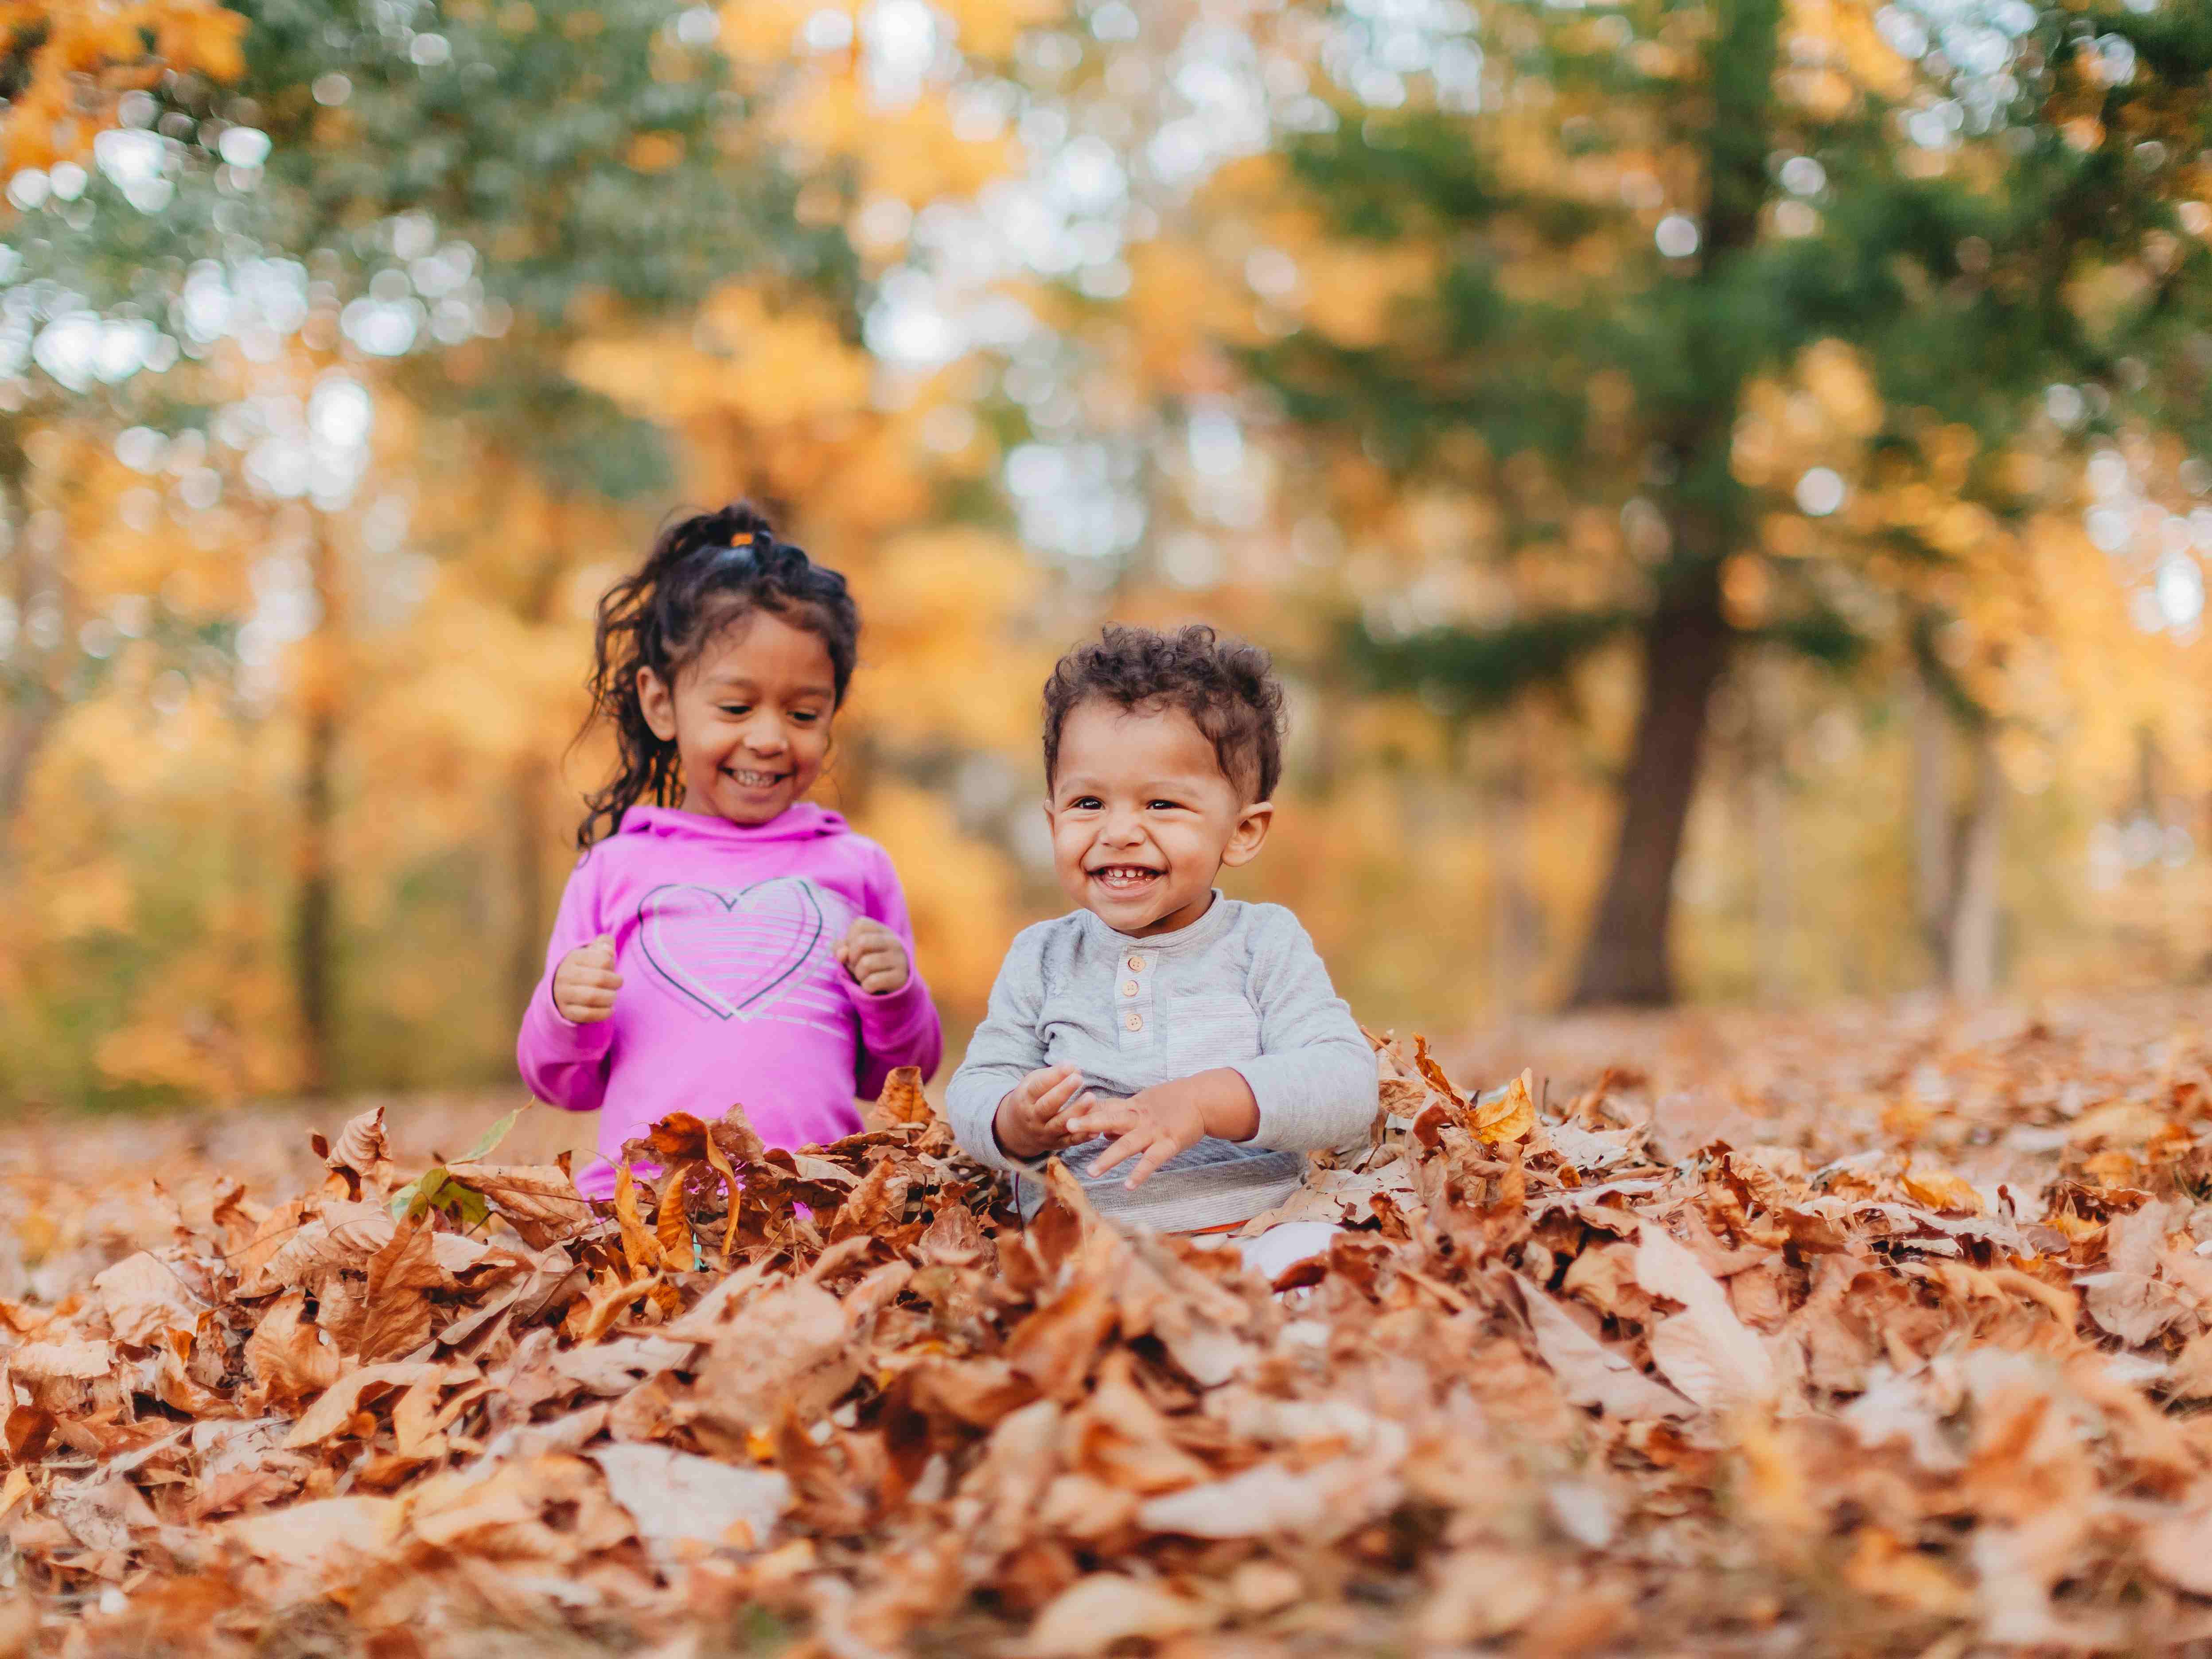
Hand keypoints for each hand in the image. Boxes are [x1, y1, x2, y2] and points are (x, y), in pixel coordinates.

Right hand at [553, 934, 620, 1023]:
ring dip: (610, 998)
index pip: (603, 960)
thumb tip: (608, 950)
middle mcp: (565, 975)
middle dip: (615, 982)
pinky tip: (610, 1009)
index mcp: (573, 957)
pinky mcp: (567, 1011)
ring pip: (592, 997)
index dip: (612, 965)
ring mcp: (563, 994)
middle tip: (617, 984)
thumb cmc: (586, 968)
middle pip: (600, 978)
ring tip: (613, 997)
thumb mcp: (593, 952)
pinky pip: (587, 1015)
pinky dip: (604, 1013)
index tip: (611, 968)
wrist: (563, 988)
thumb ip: (604, 944)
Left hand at [836, 918, 909, 994]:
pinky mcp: (901, 978)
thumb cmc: (869, 965)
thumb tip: (841, 954)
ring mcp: (900, 959)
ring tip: (865, 977)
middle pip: (861, 942)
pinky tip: (872, 987)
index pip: (860, 925)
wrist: (895, 986)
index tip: (854, 950)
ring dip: (859, 975)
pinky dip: (866, 987)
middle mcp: (894, 942)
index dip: (849, 939)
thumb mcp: (853, 953)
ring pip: (866, 964)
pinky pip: (872, 981)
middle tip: (857, 966)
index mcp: (882, 931)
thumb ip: (841, 948)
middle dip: (852, 958)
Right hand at [992, 1065, 1089, 1161]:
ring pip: (1060, 1124)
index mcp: (1025, 1100)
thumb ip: (1052, 1076)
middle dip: (1063, 1092)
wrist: (1018, 1131)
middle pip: (1047, 1106)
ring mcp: (1044, 1133)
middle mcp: (1033, 1118)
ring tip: (1091, 1098)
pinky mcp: (1056, 1144)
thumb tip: (1074, 1068)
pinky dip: (1083, 1136)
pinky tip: (1095, 1129)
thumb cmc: (1030, 1100)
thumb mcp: (1032, 1084)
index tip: (1069, 1066)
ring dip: (1076, 1112)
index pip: (1038, 1087)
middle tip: (1078, 1079)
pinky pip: (1070, 1141)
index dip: (1053, 1076)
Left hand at [1066, 1070, 1259, 1189]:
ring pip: (1128, 1144)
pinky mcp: (1169, 1144)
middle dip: (1089, 1123)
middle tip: (1067, 1127)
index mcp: (1132, 1107)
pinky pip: (1152, 1161)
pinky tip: (1127, 1186)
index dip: (1085, 1112)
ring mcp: (1153, 1132)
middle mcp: (1139, 1118)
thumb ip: (1121, 1117)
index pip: (1104, 1108)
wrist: (1202, 1100)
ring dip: (1109, 1157)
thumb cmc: (1171, 1103)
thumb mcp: (1143, 1104)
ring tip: (1091, 1171)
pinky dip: (1139, 1173)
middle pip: (1111, 1119)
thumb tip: (1099, 1131)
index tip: (1061, 1114)